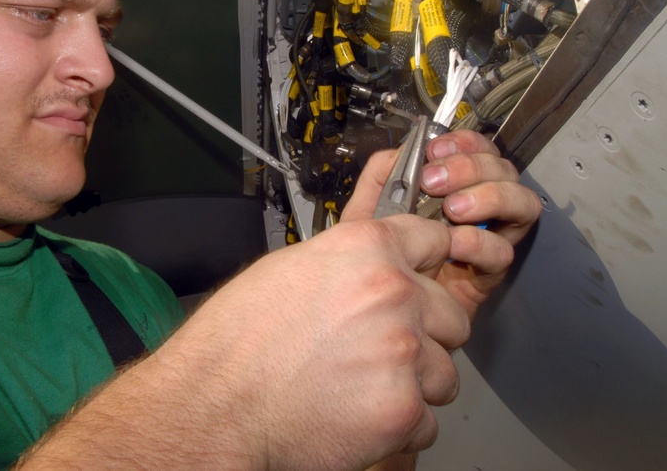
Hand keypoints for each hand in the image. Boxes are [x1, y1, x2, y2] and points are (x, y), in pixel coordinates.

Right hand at [23, 214, 470, 470]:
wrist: (214, 404)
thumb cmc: (238, 340)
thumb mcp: (289, 269)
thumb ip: (347, 262)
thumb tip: (377, 266)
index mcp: (365, 249)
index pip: (433, 239)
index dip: (428, 263)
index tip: (426, 277)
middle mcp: (394, 293)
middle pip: (452, 315)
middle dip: (425, 335)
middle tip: (382, 351)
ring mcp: (404, 353)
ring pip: (444, 372)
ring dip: (413, 385)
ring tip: (361, 389)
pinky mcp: (403, 411)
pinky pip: (427, 422)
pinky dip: (398, 427)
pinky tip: (355, 418)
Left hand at [343, 129, 539, 318]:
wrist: (376, 313)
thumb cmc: (375, 262)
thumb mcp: (367, 215)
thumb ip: (379, 179)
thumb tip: (402, 152)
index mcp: (448, 186)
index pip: (476, 149)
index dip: (464, 143)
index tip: (436, 150)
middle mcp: (475, 206)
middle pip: (502, 169)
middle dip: (472, 166)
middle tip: (436, 181)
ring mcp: (487, 237)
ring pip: (520, 202)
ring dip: (490, 196)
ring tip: (453, 208)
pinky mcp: (489, 272)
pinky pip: (504, 250)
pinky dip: (482, 242)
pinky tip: (455, 245)